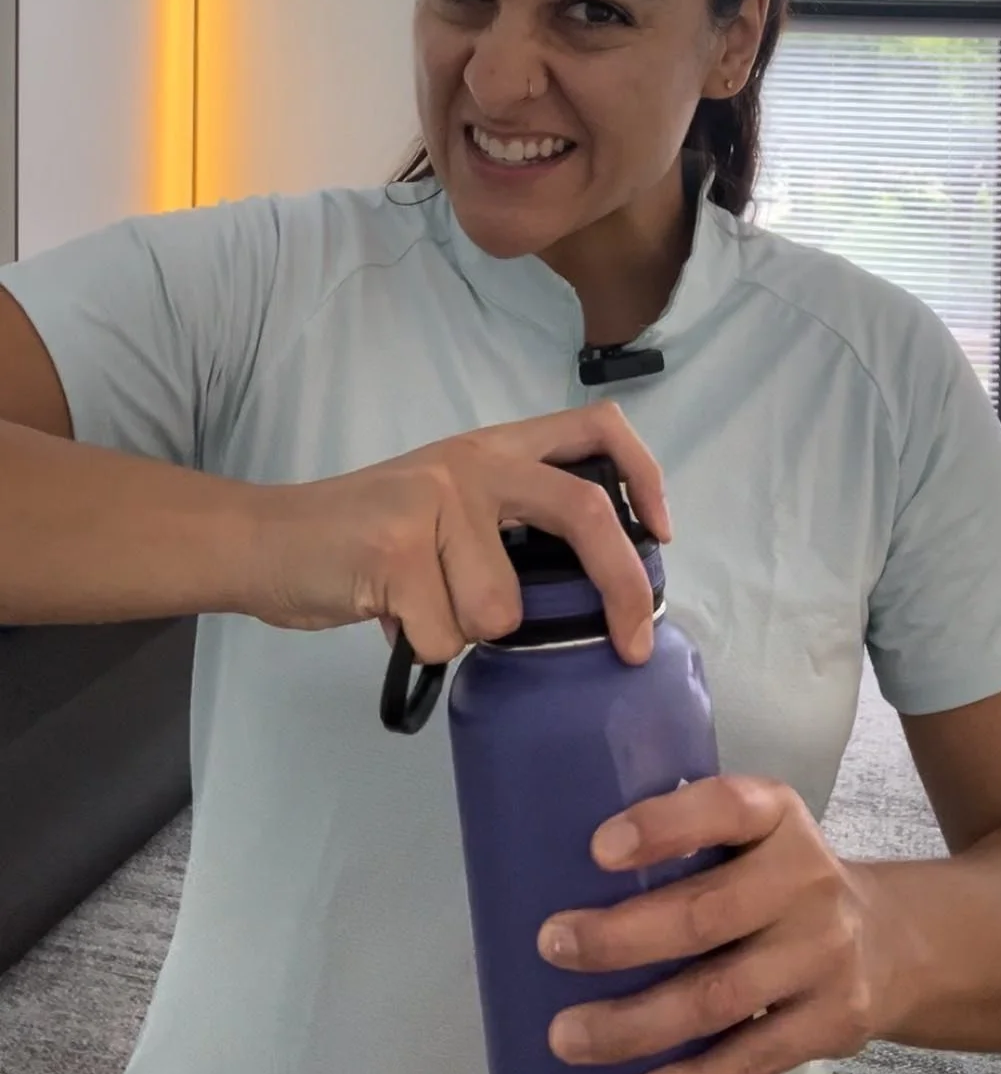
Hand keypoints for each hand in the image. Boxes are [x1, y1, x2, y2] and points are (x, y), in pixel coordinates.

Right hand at [249, 399, 669, 664]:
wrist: (267, 540)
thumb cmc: (362, 538)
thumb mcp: (445, 507)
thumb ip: (507, 527)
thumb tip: (583, 594)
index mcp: (493, 450)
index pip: (594, 427)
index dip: (645, 473)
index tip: (661, 534)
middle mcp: (473, 464)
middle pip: (583, 513)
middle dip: (622, 586)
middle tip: (633, 645)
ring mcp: (436, 502)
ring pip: (502, 610)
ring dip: (462, 630)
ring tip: (416, 605)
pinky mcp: (397, 549)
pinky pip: (444, 636)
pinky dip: (418, 646)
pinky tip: (385, 613)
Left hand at [537, 776, 885, 1073]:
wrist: (892, 941)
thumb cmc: (785, 882)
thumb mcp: (757, 835)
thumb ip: (694, 842)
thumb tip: (576, 880)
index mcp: (778, 816)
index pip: (724, 808)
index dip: (662, 825)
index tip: (598, 850)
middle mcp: (807, 879)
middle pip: (705, 915)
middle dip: (620, 938)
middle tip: (554, 947)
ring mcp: (823, 955)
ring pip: (717, 997)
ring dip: (635, 1022)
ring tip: (570, 1034)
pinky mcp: (832, 1022)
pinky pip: (750, 1056)